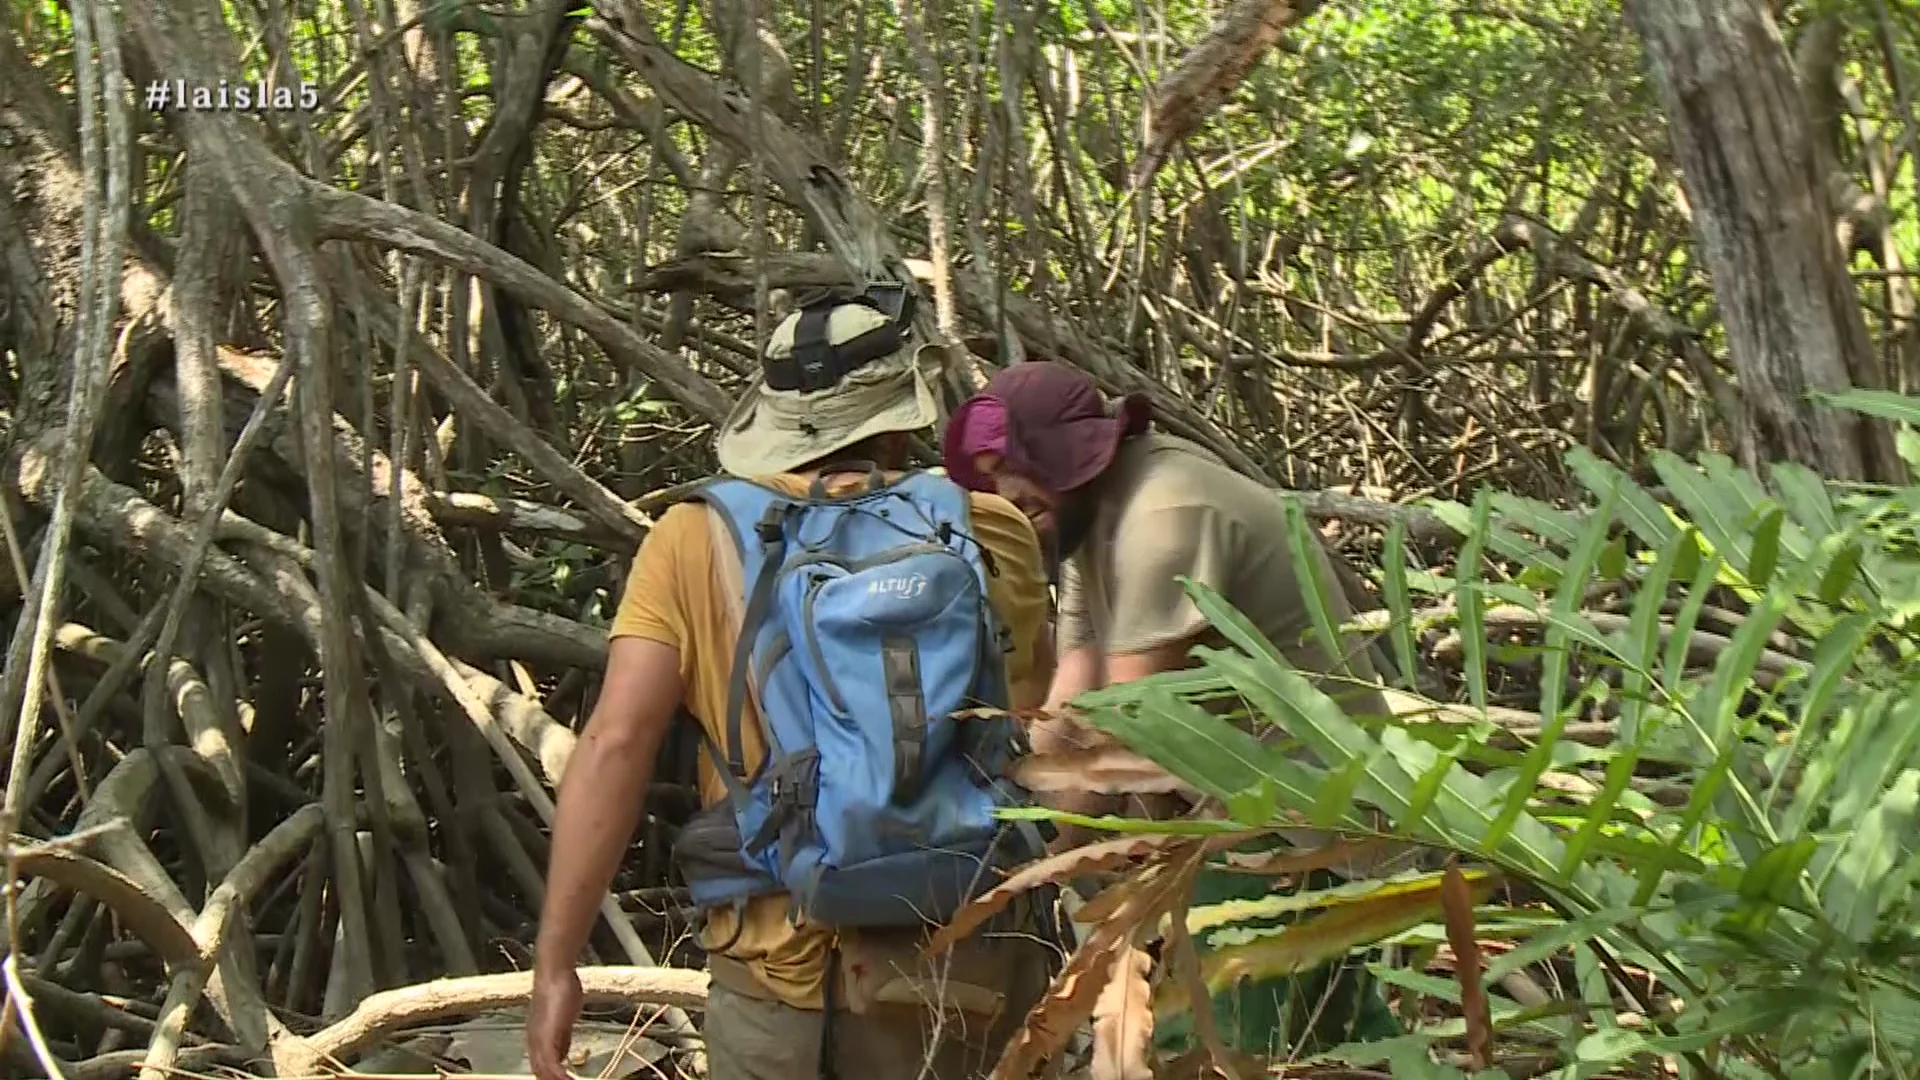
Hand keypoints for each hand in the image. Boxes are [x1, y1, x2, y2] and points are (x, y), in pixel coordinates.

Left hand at [526, 964, 582, 1079]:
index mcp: (536, 1040)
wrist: (554, 973)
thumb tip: (563, 1056)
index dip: (549, 1078)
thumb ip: (562, 1039)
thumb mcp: (563, 1019)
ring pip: (543, 1072)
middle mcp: (534, 1043)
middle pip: (539, 1073)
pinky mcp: (546, 1038)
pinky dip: (559, 1076)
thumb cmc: (560, 990)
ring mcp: (538, 1041)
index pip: (540, 1068)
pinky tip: (568, 1079)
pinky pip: (551, 1065)